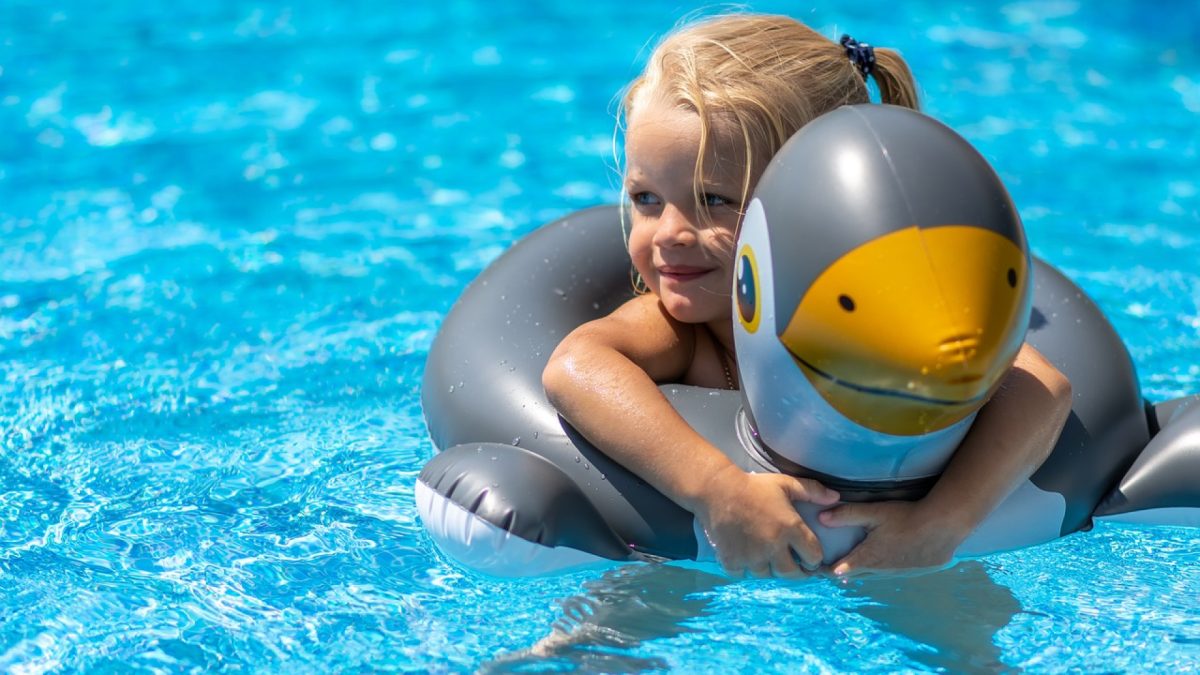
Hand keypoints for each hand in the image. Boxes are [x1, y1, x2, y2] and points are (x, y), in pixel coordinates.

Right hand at [694, 465, 839, 578]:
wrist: (717, 490)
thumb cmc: (754, 486)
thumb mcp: (785, 483)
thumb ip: (812, 491)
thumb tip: (836, 497)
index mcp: (790, 528)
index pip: (813, 557)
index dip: (814, 558)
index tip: (809, 555)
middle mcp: (773, 546)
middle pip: (792, 574)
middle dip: (796, 571)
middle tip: (794, 565)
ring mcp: (751, 556)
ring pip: (767, 575)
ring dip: (769, 568)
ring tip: (768, 557)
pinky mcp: (732, 561)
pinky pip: (744, 574)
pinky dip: (745, 568)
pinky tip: (746, 556)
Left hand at [817, 500, 968, 577]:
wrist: (942, 526)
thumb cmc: (905, 517)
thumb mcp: (873, 513)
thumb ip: (846, 514)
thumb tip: (820, 517)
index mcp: (868, 557)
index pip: (839, 570)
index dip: (825, 570)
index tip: (815, 568)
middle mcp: (881, 570)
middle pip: (856, 575)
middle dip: (844, 571)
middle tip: (831, 566)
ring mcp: (899, 573)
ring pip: (875, 575)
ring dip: (866, 570)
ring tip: (856, 563)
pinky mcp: (915, 571)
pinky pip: (894, 573)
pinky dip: (886, 568)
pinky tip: (889, 558)